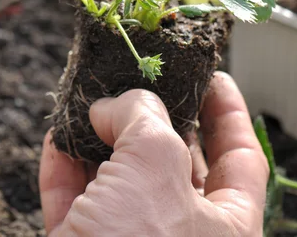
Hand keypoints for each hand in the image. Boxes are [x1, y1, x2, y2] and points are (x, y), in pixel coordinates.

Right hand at [40, 72, 268, 235]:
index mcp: (227, 224)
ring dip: (99, 137)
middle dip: (152, 116)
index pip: (239, 154)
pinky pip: (75, 202)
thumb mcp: (155, 168)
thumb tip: (116, 107)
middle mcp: (181, 233)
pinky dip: (64, 169)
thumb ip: (143, 119)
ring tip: (88, 99)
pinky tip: (56, 138)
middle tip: (136, 78)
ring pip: (118, 177)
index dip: (227, 109)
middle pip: (173, 159)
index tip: (212, 74)